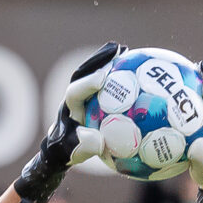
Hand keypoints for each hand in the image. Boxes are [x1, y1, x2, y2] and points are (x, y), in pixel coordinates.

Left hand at [13, 41, 119, 202]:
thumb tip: (99, 141)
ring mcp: (85, 95)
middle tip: (117, 50)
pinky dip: (122, 78)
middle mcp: (77, 96)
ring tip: (126, 51)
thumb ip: (84, 146)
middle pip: (86, 71)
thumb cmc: (67, 152)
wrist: (62, 151)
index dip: (88, 83)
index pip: (76, 91)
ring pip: (97, 74)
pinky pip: (109, 86)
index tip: (102, 78)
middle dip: (100, 59)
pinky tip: (140, 73)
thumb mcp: (74, 153)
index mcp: (69, 107)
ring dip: (110, 61)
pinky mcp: (95, 98)